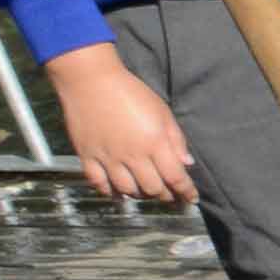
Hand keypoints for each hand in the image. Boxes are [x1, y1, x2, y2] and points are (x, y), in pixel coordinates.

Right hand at [50, 37, 197, 207]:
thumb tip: (186, 163)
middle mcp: (132, 155)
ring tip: (146, 191)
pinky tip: (118, 192)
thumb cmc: (129, 91)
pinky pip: (99, 184)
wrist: (90, 80)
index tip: (192, 199)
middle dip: (166, 195)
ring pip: (128, 190)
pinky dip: (110, 192)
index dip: (186, 192)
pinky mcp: (87, 156)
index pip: (175, 178)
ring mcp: (108, 157)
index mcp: (154, 143)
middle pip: (153, 188)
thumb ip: (176, 139)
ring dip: (140, 195)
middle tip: (170, 194)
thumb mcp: (162, 111)